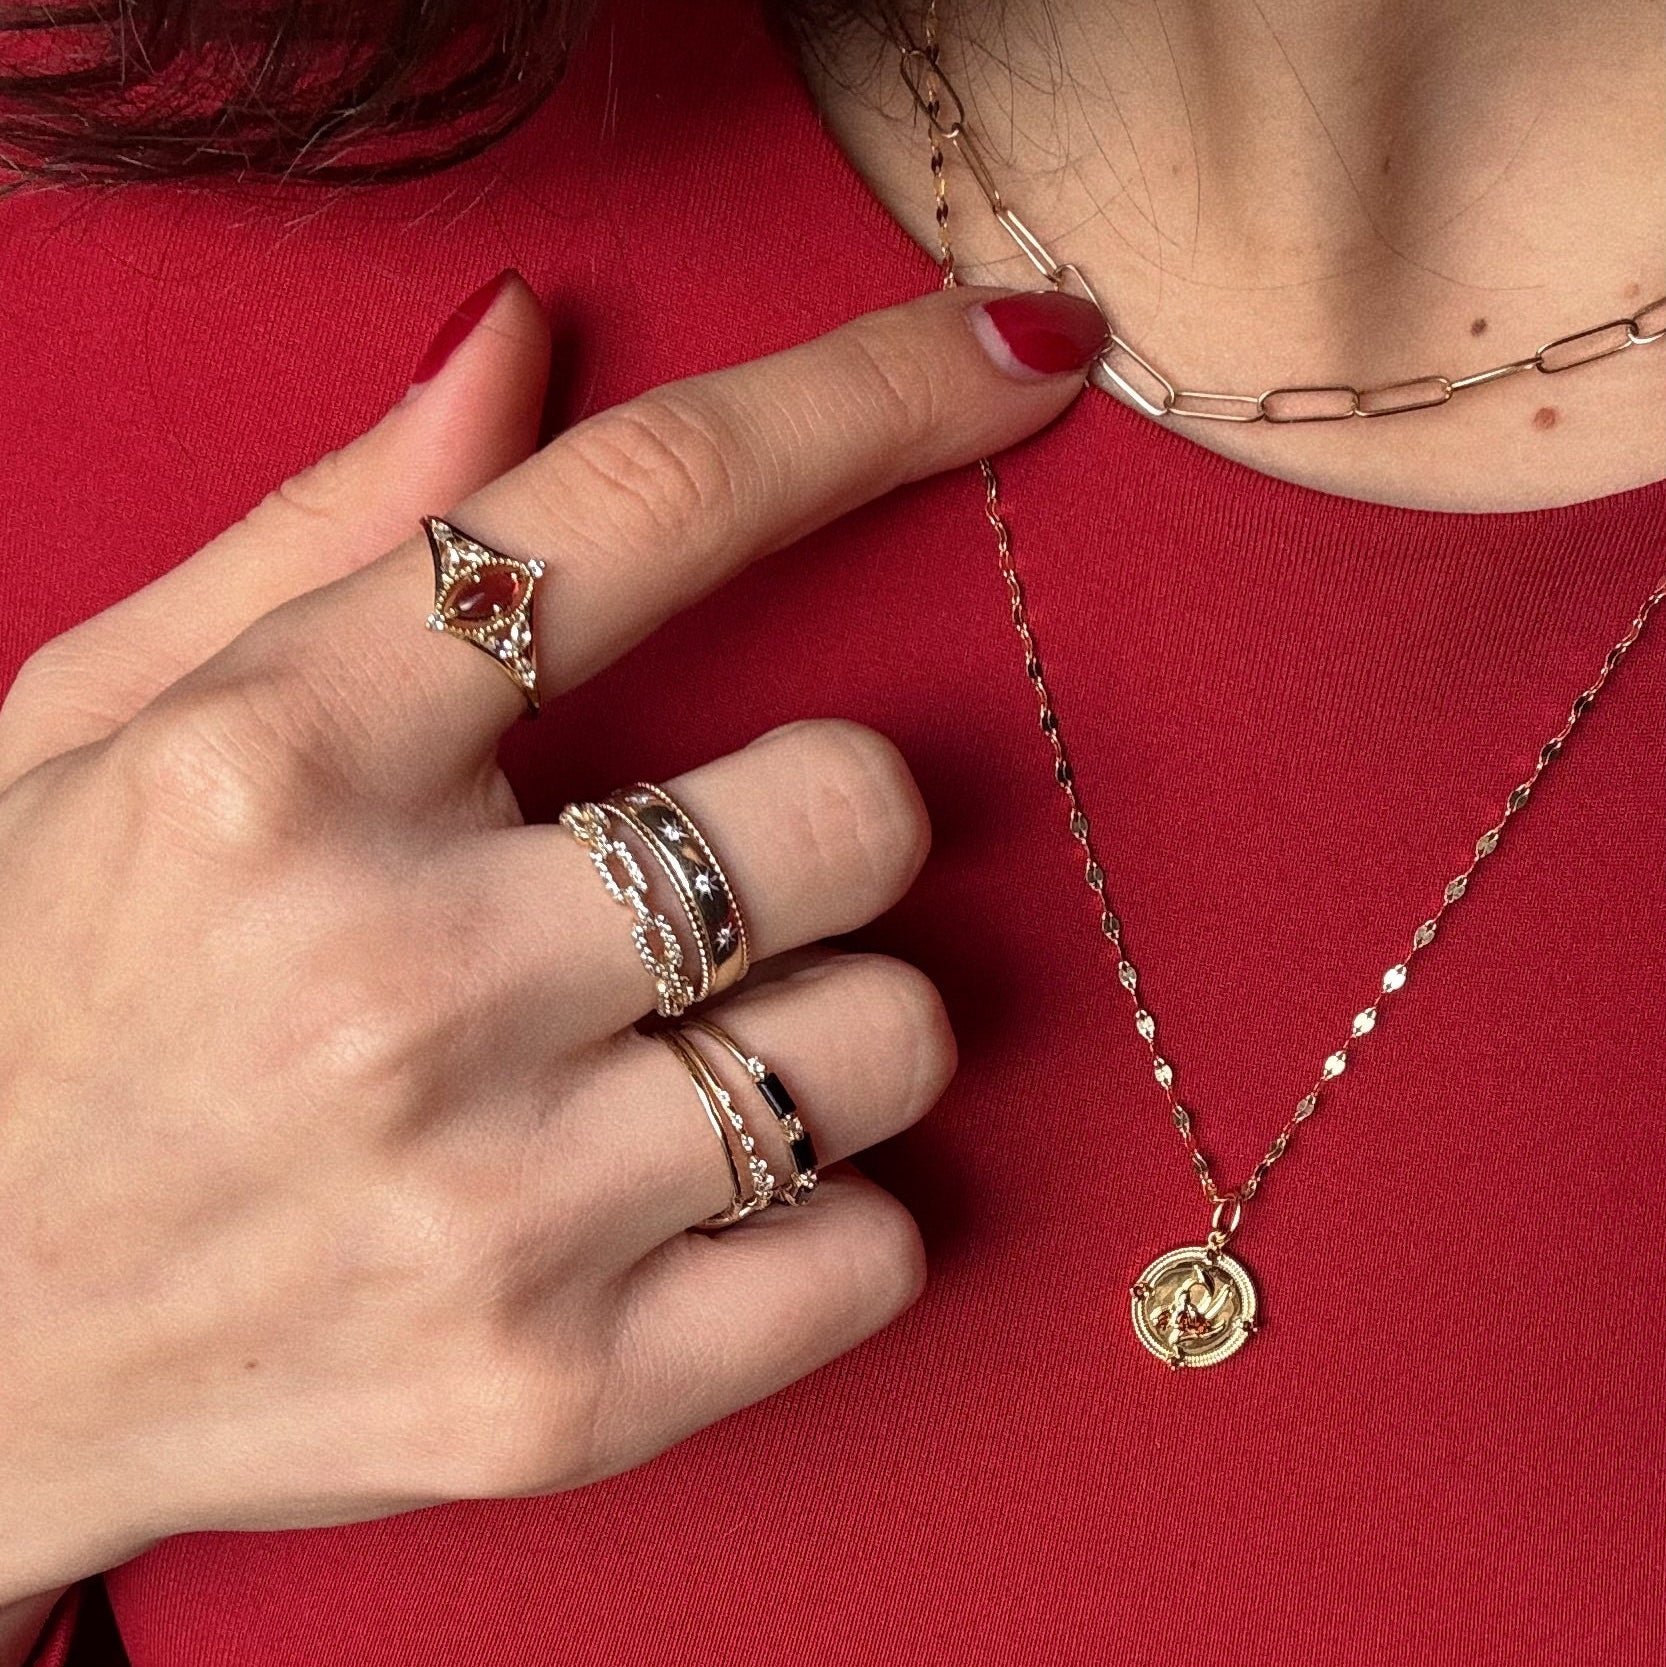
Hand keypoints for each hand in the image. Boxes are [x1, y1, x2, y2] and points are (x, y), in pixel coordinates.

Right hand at [0, 274, 1104, 1616]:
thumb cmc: (26, 999)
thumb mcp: (104, 721)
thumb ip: (330, 527)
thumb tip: (526, 344)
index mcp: (275, 762)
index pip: (648, 505)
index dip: (871, 398)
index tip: (1013, 351)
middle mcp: (393, 982)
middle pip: (851, 803)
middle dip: (833, 814)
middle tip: (725, 859)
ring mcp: (487, 1213)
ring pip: (893, 1036)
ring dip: (839, 1015)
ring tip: (685, 1043)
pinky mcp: (556, 1402)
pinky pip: (870, 1255)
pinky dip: (834, 1215)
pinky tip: (701, 1198)